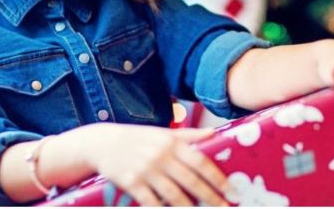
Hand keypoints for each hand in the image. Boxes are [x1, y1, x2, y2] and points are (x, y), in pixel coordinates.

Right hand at [85, 124, 229, 205]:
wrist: (102, 143)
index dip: (217, 178)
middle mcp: (160, 156)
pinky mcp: (131, 183)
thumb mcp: (163, 132)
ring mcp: (145, 171)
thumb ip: (188, 135)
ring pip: (173, 195)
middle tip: (224, 207)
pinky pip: (151, 202)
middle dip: (210, 197)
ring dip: (190, 208)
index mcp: (171, 142)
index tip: (231, 190)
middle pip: (191, 181)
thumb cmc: (137, 138)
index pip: (200, 162)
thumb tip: (213, 133)